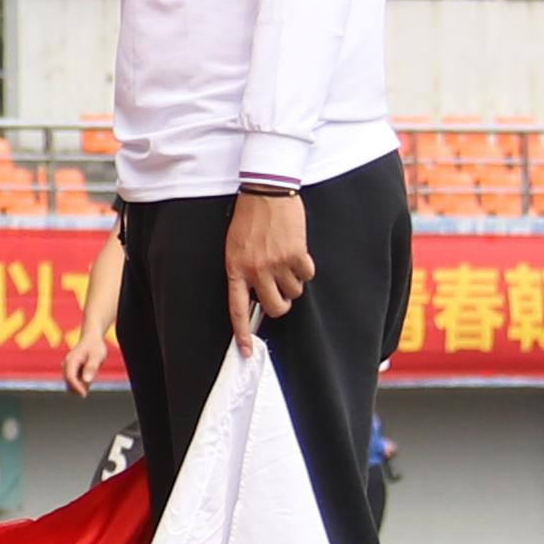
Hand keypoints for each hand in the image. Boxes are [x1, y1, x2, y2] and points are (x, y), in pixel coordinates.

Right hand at [57, 315, 119, 397]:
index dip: (76, 387)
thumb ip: (91, 367)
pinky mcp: (72, 369)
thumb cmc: (95, 346)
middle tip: (86, 394)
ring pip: (70, 381)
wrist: (92, 338)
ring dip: (78, 386)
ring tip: (88, 385)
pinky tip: (88, 382)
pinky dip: (79, 383)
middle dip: (76, 388)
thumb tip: (86, 380)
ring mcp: (68, 366)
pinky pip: (73, 379)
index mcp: (71, 360)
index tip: (84, 394)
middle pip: (68, 380)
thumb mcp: (97, 356)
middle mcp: (67, 364)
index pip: (70, 377)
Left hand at [224, 189, 313, 342]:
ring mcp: (276, 264)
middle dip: (281, 303)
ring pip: (294, 292)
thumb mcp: (235, 248)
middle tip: (280, 289)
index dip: (242, 333)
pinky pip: (307, 275)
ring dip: (293, 280)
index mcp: (235, 269)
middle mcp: (255, 270)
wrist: (265, 192)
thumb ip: (243, 272)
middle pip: (274, 307)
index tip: (246, 351)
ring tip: (285, 259)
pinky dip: (305, 267)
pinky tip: (296, 251)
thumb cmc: (249, 220)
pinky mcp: (296, 255)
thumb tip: (255, 297)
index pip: (237, 309)